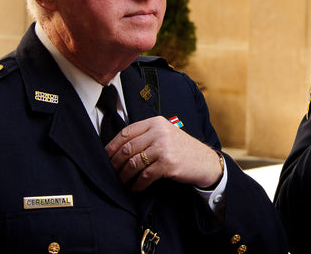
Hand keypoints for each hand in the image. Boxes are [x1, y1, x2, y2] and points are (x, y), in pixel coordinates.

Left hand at [105, 116, 222, 190]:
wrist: (205, 161)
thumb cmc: (181, 149)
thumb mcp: (165, 135)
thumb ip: (145, 136)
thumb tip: (117, 149)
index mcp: (156, 122)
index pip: (126, 132)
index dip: (112, 146)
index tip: (105, 157)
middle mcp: (159, 132)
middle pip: (127, 149)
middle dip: (116, 163)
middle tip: (112, 172)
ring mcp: (164, 147)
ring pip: (134, 163)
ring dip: (125, 175)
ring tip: (123, 181)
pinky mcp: (168, 163)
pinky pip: (144, 176)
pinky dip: (137, 184)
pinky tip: (136, 187)